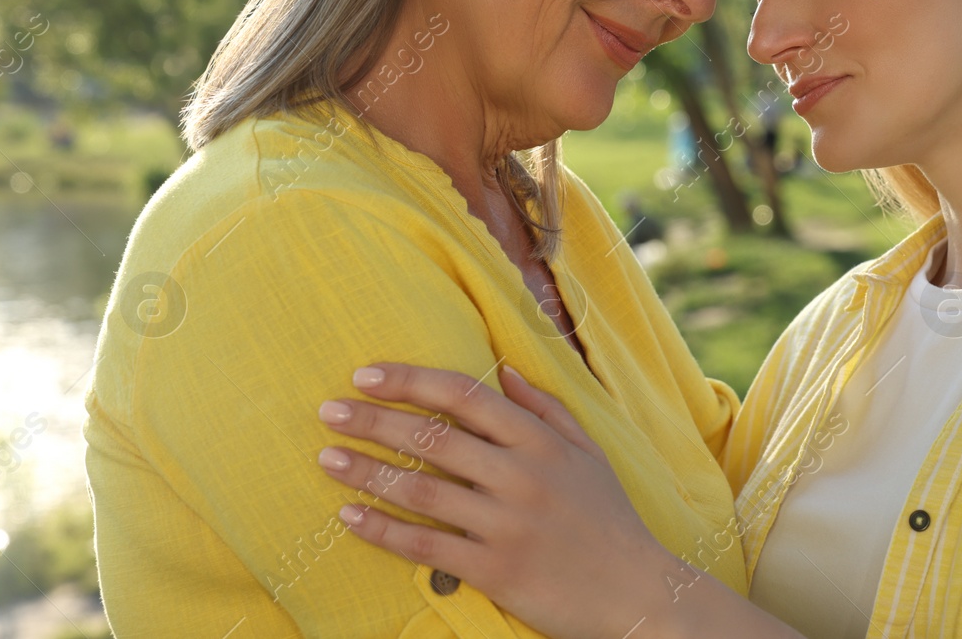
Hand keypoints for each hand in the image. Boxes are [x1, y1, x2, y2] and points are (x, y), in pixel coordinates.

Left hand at [315, 361, 681, 638]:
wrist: (636, 592)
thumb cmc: (609, 518)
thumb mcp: (589, 452)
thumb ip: (546, 408)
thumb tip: (503, 369)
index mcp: (541, 442)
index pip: (465, 396)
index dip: (411, 381)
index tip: (366, 375)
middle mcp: (522, 476)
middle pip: (434, 438)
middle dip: (374, 421)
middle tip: (329, 412)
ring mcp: (507, 524)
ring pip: (422, 490)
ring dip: (367, 471)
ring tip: (326, 458)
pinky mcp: (495, 570)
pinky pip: (426, 546)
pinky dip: (382, 530)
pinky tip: (349, 516)